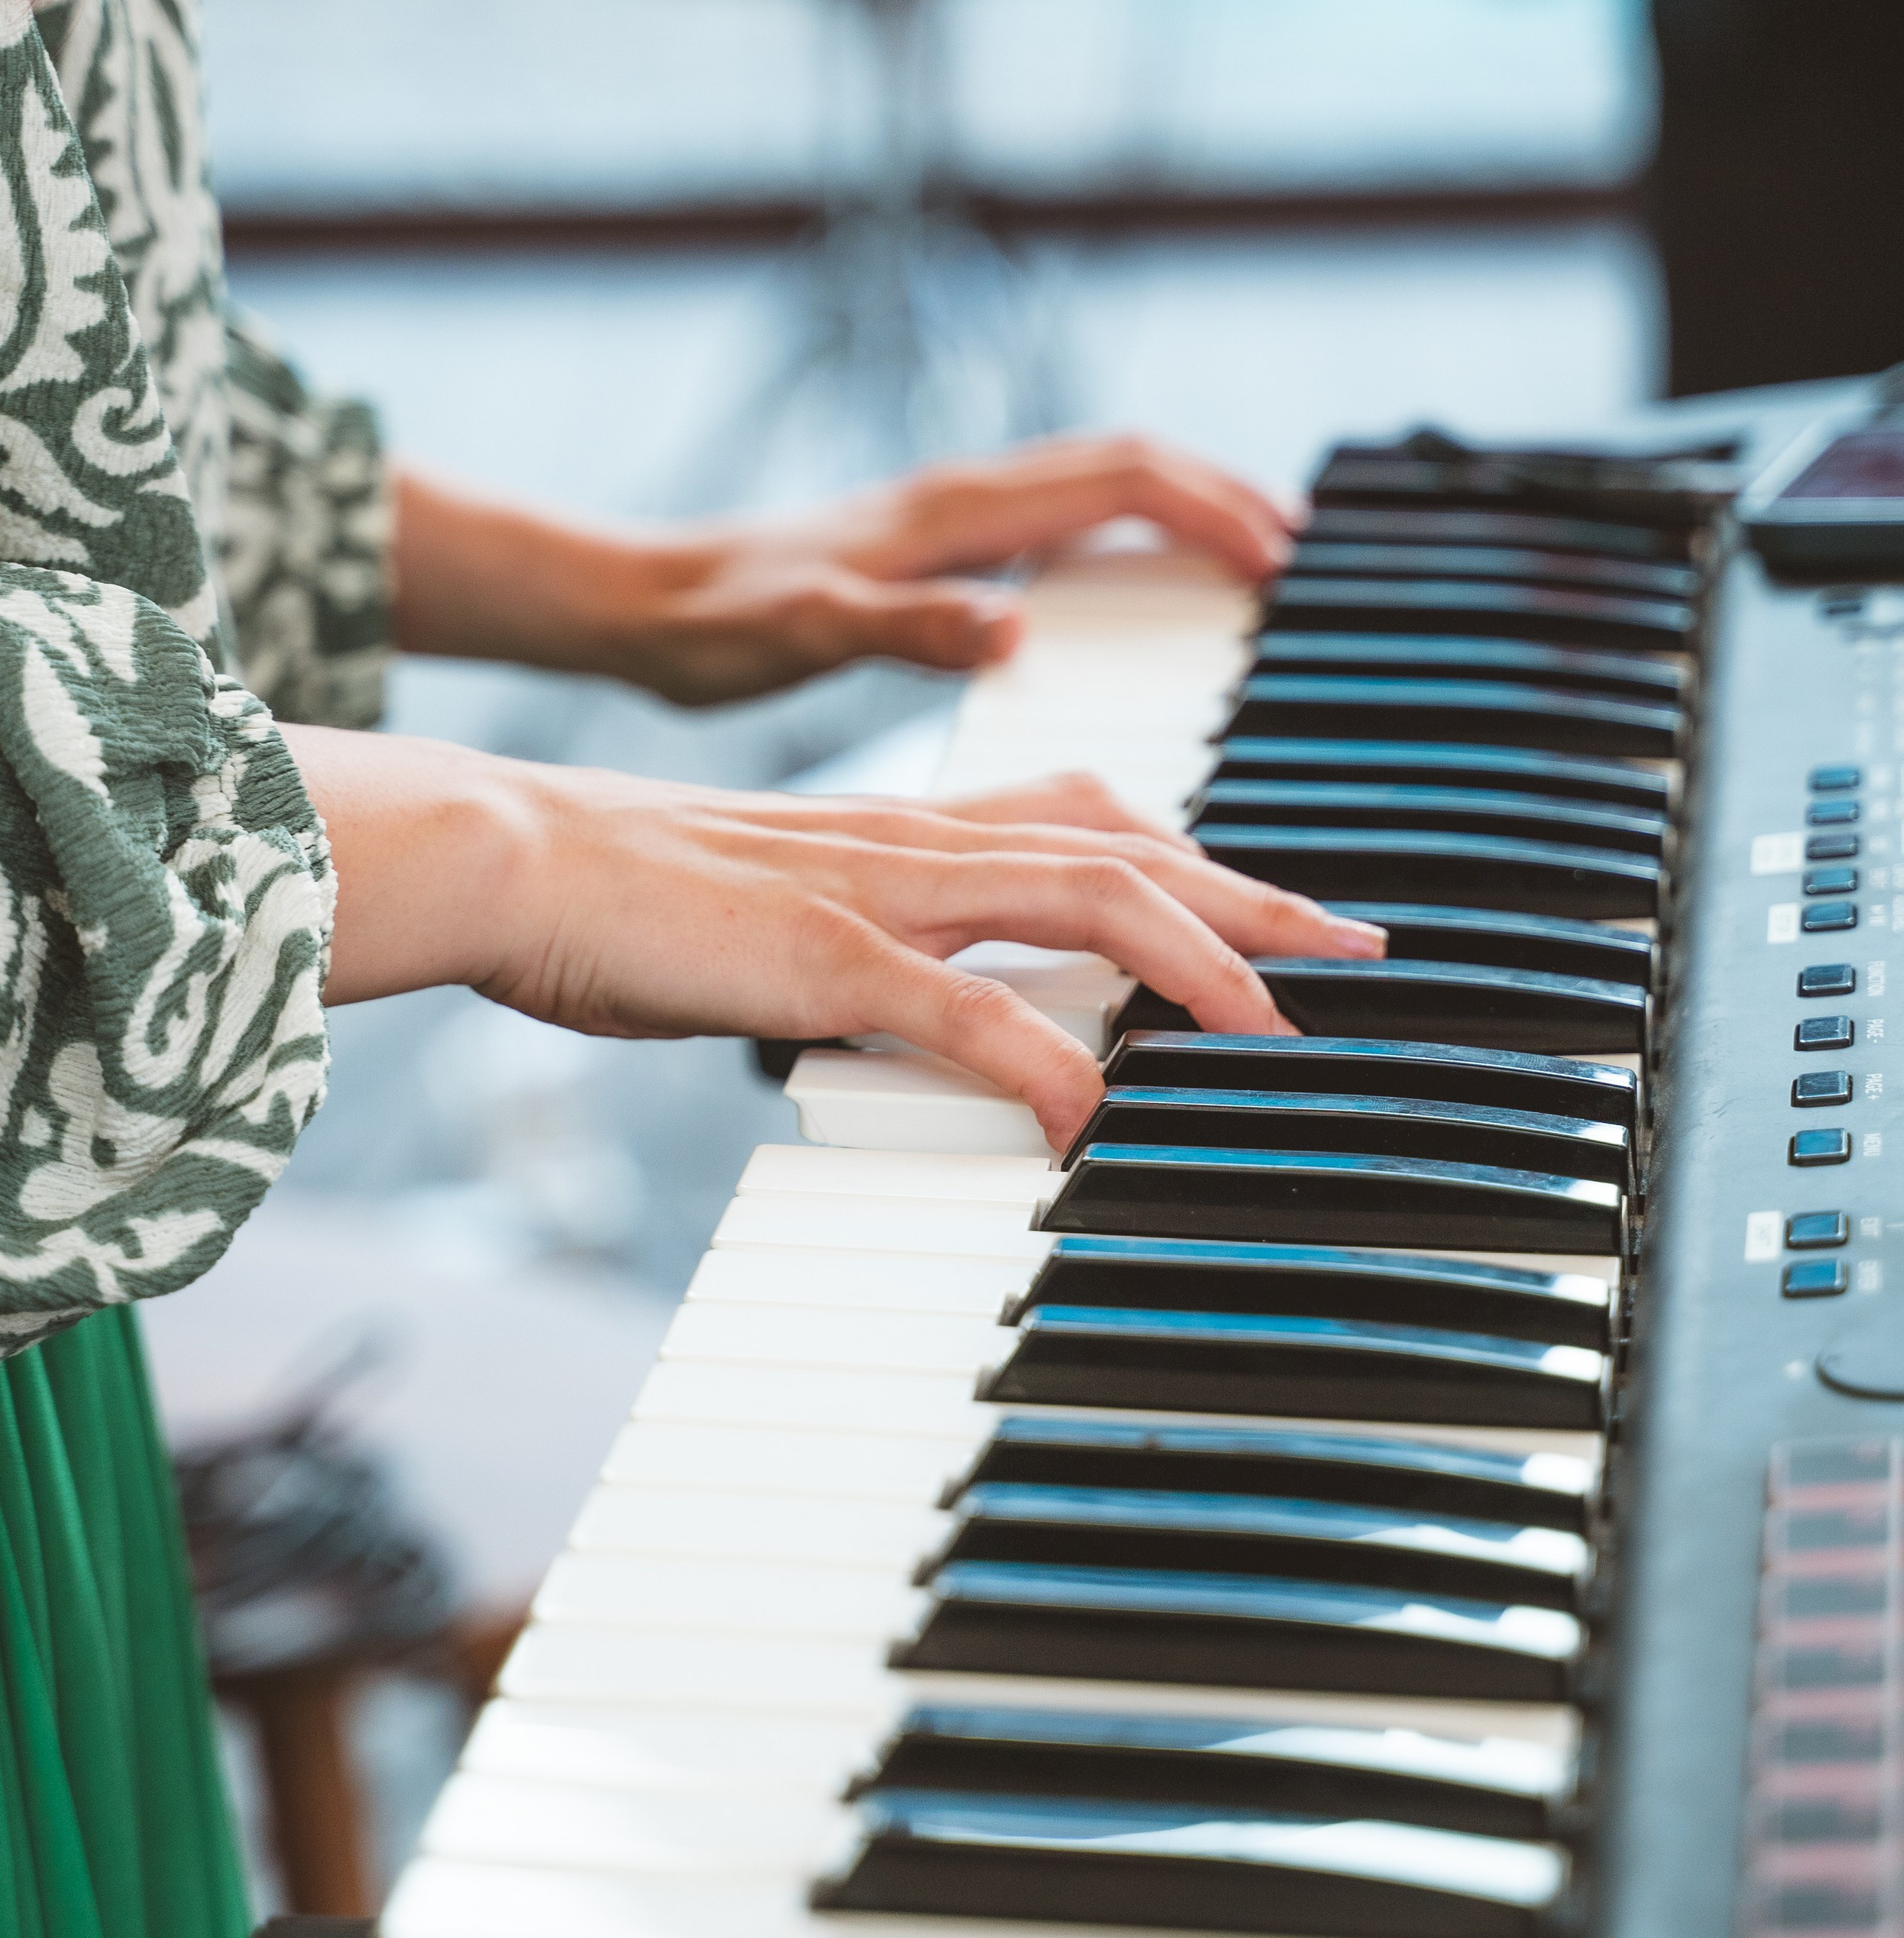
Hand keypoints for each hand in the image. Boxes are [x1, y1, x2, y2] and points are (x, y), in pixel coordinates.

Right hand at [296, 735, 1383, 1150]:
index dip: (1203, 856)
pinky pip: (958, 1009)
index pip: (1091, 822)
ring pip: (1081, 902)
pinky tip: (1094, 1115)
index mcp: (908, 831)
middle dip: (1257, 896)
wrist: (510, 853)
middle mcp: (917, 843)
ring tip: (1276, 1024)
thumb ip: (872, 947)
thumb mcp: (778, 910)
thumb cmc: (627, 897)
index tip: (1287, 899)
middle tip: (1360, 946)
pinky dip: (1038, 1060)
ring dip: (1195, 959)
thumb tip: (939, 1016)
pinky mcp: (821, 957)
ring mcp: (876, 893)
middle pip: (1129, 850)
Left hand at [392, 435, 1293, 709]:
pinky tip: (1129, 603)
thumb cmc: (708, 621)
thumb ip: (910, 629)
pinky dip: (1119, 547)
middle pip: (1126, 468)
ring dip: (1177, 517)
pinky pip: (1055, 530)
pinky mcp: (927, 554)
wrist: (630, 603)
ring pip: (1095, 492)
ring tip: (1245, 570)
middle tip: (1293, 559)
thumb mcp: (805, 632)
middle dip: (1218, 498)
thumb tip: (1018, 631)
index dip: (1208, 509)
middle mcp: (960, 501)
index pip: (1118, 478)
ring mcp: (947, 522)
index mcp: (952, 514)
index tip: (1278, 559)